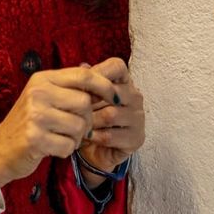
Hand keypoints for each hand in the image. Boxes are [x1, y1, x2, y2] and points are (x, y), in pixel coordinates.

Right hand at [0, 66, 119, 194]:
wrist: (0, 147)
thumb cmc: (29, 122)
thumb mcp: (44, 97)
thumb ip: (69, 87)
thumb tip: (103, 77)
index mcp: (42, 79)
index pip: (83, 75)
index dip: (104, 86)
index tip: (115, 98)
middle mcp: (38, 93)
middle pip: (85, 103)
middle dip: (86, 119)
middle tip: (71, 126)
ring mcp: (35, 115)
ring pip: (80, 126)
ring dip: (75, 137)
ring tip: (59, 136)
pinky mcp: (35, 137)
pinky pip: (69, 145)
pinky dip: (65, 150)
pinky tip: (51, 146)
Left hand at [78, 57, 144, 181]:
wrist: (95, 147)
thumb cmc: (89, 114)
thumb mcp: (84, 94)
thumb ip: (85, 80)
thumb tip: (83, 67)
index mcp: (123, 80)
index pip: (117, 66)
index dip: (98, 73)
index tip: (82, 84)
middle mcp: (135, 97)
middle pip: (112, 92)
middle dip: (89, 101)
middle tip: (75, 107)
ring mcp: (138, 118)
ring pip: (110, 115)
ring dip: (90, 120)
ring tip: (79, 122)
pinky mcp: (136, 139)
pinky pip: (110, 135)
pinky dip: (94, 136)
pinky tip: (87, 136)